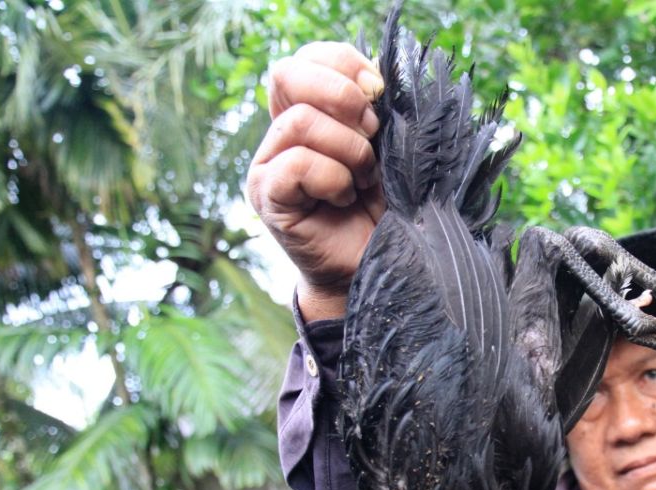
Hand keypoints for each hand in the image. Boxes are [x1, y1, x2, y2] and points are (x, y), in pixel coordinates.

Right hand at [247, 42, 386, 319]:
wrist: (377, 265)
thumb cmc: (385, 207)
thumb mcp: (387, 149)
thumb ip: (375, 111)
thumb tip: (373, 82)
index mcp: (309, 111)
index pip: (309, 57)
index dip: (345, 63)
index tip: (379, 93)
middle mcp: (280, 133)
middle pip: (287, 74)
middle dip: (341, 96)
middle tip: (371, 136)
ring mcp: (267, 165)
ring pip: (300, 121)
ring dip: (349, 150)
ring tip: (361, 181)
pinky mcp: (268, 198)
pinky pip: (296, 164)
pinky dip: (333, 178)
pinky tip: (344, 199)